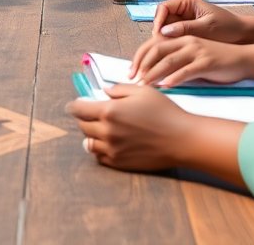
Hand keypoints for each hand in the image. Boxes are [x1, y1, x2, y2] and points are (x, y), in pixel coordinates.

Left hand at [66, 85, 193, 171]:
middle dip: (84, 119)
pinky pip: (100, 157)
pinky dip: (100, 149)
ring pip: (89, 143)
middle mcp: (107, 132)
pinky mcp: (119, 163)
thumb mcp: (142, 91)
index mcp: (109, 111)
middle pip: (82, 126)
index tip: (73, 105)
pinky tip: (108, 143)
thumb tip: (104, 92)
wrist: (181, 139)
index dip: (74, 106)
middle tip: (90, 115)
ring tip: (98, 130)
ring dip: (90, 135)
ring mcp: (112, 149)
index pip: (79, 109)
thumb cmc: (164, 112)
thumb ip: (119, 90)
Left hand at [128, 36, 253, 87]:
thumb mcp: (193, 58)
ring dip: (154, 73)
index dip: (139, 57)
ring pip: (170, 60)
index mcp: (181, 39)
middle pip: (157, 49)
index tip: (130, 72)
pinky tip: (166, 85)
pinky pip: (188, 70)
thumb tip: (154, 76)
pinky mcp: (207, 62)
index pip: (153, 44)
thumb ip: (175, 63)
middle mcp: (187, 41)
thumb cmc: (216, 62)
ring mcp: (197, 51)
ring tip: (143, 84)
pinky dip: (175, 78)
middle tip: (132, 80)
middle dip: (142, 65)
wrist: (243, 59)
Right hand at [142, 0, 253, 44]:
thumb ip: (185, 28)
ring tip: (163, 53)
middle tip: (158, 48)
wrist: (242, 36)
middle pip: (162, 19)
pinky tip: (170, 54)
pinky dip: (170, 45)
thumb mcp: (206, 27)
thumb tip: (163, 31)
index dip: (158, 21)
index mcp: (187, 1)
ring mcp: (183, 21)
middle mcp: (182, 9)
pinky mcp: (185, 32)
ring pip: (165, 30)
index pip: (164, 7)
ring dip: (163, 41)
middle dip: (159, 33)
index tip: (158, 34)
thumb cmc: (228, 27)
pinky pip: (172, 38)